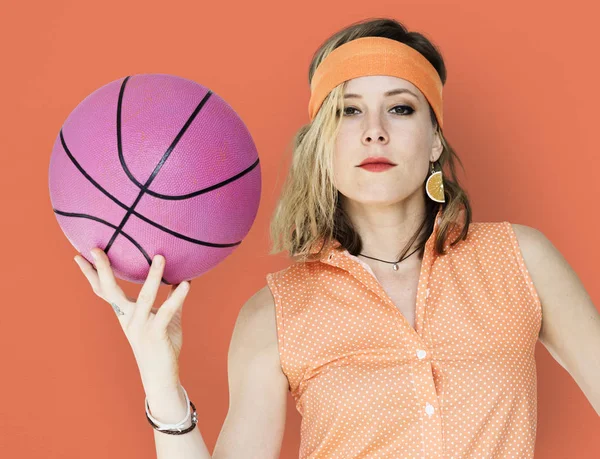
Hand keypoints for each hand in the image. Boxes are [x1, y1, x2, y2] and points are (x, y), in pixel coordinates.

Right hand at [74, 248, 191, 393]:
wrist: (161, 377)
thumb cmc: (162, 345)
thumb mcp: (165, 318)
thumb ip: (170, 298)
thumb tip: (182, 278)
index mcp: (126, 314)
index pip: (104, 290)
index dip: (92, 274)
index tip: (80, 255)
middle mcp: (128, 319)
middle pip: (110, 291)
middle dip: (102, 270)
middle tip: (94, 249)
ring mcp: (140, 327)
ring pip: (144, 297)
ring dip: (153, 276)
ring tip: (160, 256)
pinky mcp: (156, 334)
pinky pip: (166, 312)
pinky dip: (177, 297)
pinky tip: (186, 284)